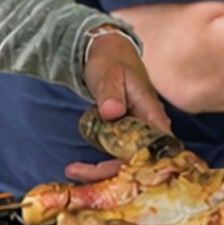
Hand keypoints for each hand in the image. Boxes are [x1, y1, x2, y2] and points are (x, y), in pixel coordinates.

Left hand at [69, 31, 168, 180]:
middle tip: (74, 171)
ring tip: (72, 170)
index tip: (101, 169)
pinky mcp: (127, 135)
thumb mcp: (108, 75)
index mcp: (151, 114)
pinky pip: (118, 155)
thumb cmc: (111, 61)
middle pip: (137, 162)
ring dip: (102, 171)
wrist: (110, 52)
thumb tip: (112, 112)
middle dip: (107, 172)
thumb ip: (110, 94)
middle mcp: (150, 128)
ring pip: (127, 162)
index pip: (150, 150)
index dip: (131, 166)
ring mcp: (139, 133)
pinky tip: (79, 167)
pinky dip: (101, 164)